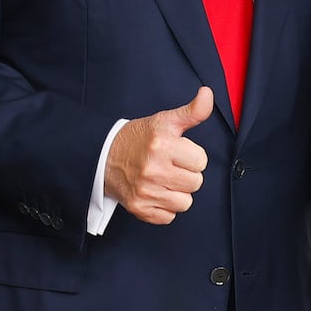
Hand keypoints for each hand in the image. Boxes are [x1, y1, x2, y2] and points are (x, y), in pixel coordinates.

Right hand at [104, 86, 212, 224]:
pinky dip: (164, 207)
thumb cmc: (139, 138)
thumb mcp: (165, 121)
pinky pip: (169, 216)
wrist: (103, 156)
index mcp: (162, 145)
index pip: (201, 161)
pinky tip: (155, 192)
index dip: (192, 156)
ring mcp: (145, 191)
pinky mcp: (138, 208)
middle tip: (170, 165)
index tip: (178, 152)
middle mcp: (153, 169)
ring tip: (163, 179)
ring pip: (185, 202)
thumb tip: (208, 94)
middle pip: (195, 183)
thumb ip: (192, 111)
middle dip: (186, 174)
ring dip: (177, 192)